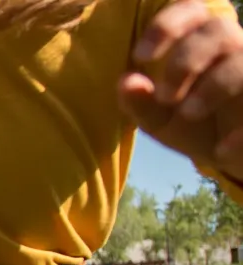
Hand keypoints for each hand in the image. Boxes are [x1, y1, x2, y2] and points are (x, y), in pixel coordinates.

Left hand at [121, 0, 242, 179]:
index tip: (140, 56)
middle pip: (220, 30)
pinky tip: (222, 152)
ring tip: (189, 113)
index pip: (191, 10)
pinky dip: (242, 133)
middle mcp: (236, 49)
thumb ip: (139, 103)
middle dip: (186, 60)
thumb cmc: (193, 126)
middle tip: (165, 95)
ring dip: (214, 87)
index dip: (167, 25)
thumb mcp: (159, 120)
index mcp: (203, 43)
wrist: (231, 157)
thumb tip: (126, 81)